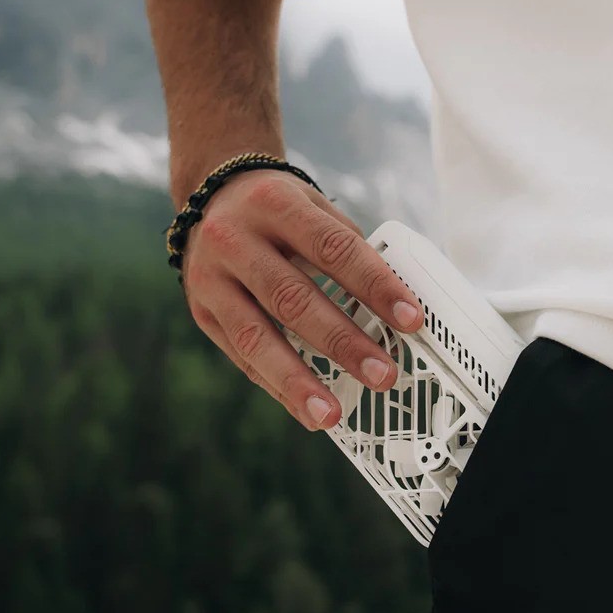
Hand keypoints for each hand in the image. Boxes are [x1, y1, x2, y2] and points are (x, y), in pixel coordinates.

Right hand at [179, 168, 423, 430]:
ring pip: (256, 336)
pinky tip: (305, 408)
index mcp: (275, 204)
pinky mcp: (202, 312)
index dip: (375, 286)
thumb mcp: (312, 206)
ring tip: (331, 415)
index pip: (333, 248)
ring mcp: (211, 278)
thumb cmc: (278, 210)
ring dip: (298, 381)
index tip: (410, 320)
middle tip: (382, 375)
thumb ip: (348, 250)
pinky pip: (241, 356)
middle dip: (343, 342)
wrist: (211, 196)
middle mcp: (235, 239)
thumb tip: (396, 307)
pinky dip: (276, 385)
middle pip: (293, 298)